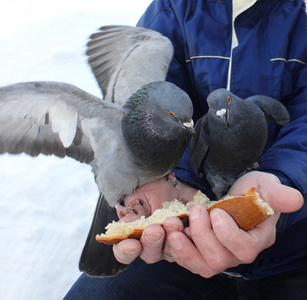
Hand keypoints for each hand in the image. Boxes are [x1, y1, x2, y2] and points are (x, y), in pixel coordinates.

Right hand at [113, 175, 196, 263]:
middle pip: (149, 255)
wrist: (172, 184)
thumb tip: (124, 225)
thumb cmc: (150, 191)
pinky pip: (191, 245)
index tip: (133, 245)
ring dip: (171, 237)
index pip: (125, 253)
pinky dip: (189, 236)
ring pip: (171, 252)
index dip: (127, 252)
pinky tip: (188, 227)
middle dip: (152, 243)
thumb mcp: (138, 197)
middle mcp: (152, 246)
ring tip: (173, 221)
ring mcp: (172, 246)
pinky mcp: (189, 241)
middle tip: (155, 229)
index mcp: (134, 237)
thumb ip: (131, 212)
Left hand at [114, 171, 302, 277]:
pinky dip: (171, 247)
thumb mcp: (264, 186)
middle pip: (216, 260)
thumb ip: (276, 194)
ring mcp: (214, 253)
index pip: (244, 249)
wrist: (235, 195)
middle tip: (194, 212)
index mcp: (254, 240)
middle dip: (201, 236)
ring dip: (181, 247)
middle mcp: (233, 253)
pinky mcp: (197, 249)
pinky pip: (183, 257)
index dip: (228, 234)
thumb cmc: (252, 192)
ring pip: (197, 264)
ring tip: (171, 227)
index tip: (216, 211)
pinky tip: (164, 231)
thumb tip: (295, 199)